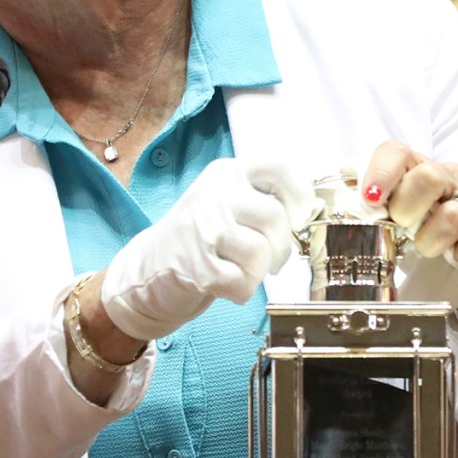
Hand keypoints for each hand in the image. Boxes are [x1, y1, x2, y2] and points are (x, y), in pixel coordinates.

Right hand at [98, 159, 306, 340]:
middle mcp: (214, 194)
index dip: (299, 195)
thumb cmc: (200, 237)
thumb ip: (263, 199)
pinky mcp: (198, 267)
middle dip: (280, 246)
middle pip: (276, 218)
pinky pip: (244, 283)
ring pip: (262, 253)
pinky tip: (225, 283)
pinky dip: (241, 290)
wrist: (148, 268)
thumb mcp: (228, 202)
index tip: (297, 215)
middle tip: (266, 256)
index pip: (280, 167)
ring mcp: (204, 229)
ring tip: (240, 268)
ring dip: (259, 271)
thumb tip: (309, 212)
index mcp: (227, 172)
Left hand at [364, 142, 457, 308]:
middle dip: (407, 208)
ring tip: (426, 249)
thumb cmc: (426, 224)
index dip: (380, 173)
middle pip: (427, 177)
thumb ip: (369, 206)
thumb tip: (340, 207)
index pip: (395, 153)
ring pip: (454, 212)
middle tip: (402, 228)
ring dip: (433, 239)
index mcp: (414, 168)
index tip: (369, 199)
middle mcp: (446, 177)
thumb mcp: (395, 211)